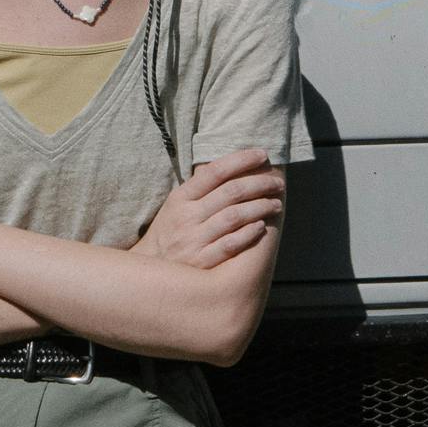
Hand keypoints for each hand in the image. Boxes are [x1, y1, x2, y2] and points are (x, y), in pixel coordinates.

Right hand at [131, 148, 284, 267]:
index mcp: (181, 197)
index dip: (241, 160)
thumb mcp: (175, 206)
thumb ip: (199, 188)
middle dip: (259, 184)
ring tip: (276, 204)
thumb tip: (230, 165)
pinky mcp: (201, 262)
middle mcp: (187, 216)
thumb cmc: (169, 233)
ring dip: (260, 207)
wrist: (149, 272)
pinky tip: (261, 226)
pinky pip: (230, 244)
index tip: (262, 154)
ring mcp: (194, 240)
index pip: (215, 171)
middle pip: (231, 192)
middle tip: (277, 182)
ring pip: (234, 216)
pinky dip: (248, 234)